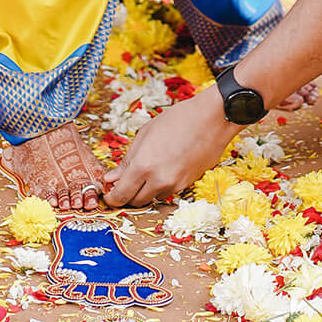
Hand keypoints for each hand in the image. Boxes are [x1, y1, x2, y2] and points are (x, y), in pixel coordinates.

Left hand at [103, 86, 235, 207]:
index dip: (112, 197)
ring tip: (151, 168)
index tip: (109, 193)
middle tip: (127, 180)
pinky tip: (166, 166)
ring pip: (152, 198)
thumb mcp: (145, 134)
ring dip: (146, 190)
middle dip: (128, 194)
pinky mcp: (187, 185)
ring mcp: (174, 185)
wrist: (212, 119)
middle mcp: (158, 181)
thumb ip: (127, 160)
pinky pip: (168, 191)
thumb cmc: (178, 119)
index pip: (120, 195)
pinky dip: (162, 185)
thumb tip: (110, 178)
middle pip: (135, 201)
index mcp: (143, 166)